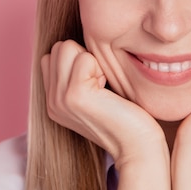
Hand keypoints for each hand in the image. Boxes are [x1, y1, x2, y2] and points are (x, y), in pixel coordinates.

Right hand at [41, 40, 166, 166]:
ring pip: (67, 48)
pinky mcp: (74, 96)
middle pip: (59, 47)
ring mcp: (59, 99)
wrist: (139, 145)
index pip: (54, 54)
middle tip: (102, 85)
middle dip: (85, 57)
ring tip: (104, 87)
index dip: (80, 59)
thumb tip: (79, 44)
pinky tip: (108, 91)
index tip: (98, 83)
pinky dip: (100, 68)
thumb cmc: (127, 115)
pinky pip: (84, 58)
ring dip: (92, 61)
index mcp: (53, 100)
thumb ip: (80, 73)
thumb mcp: (97, 92)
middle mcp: (51, 101)